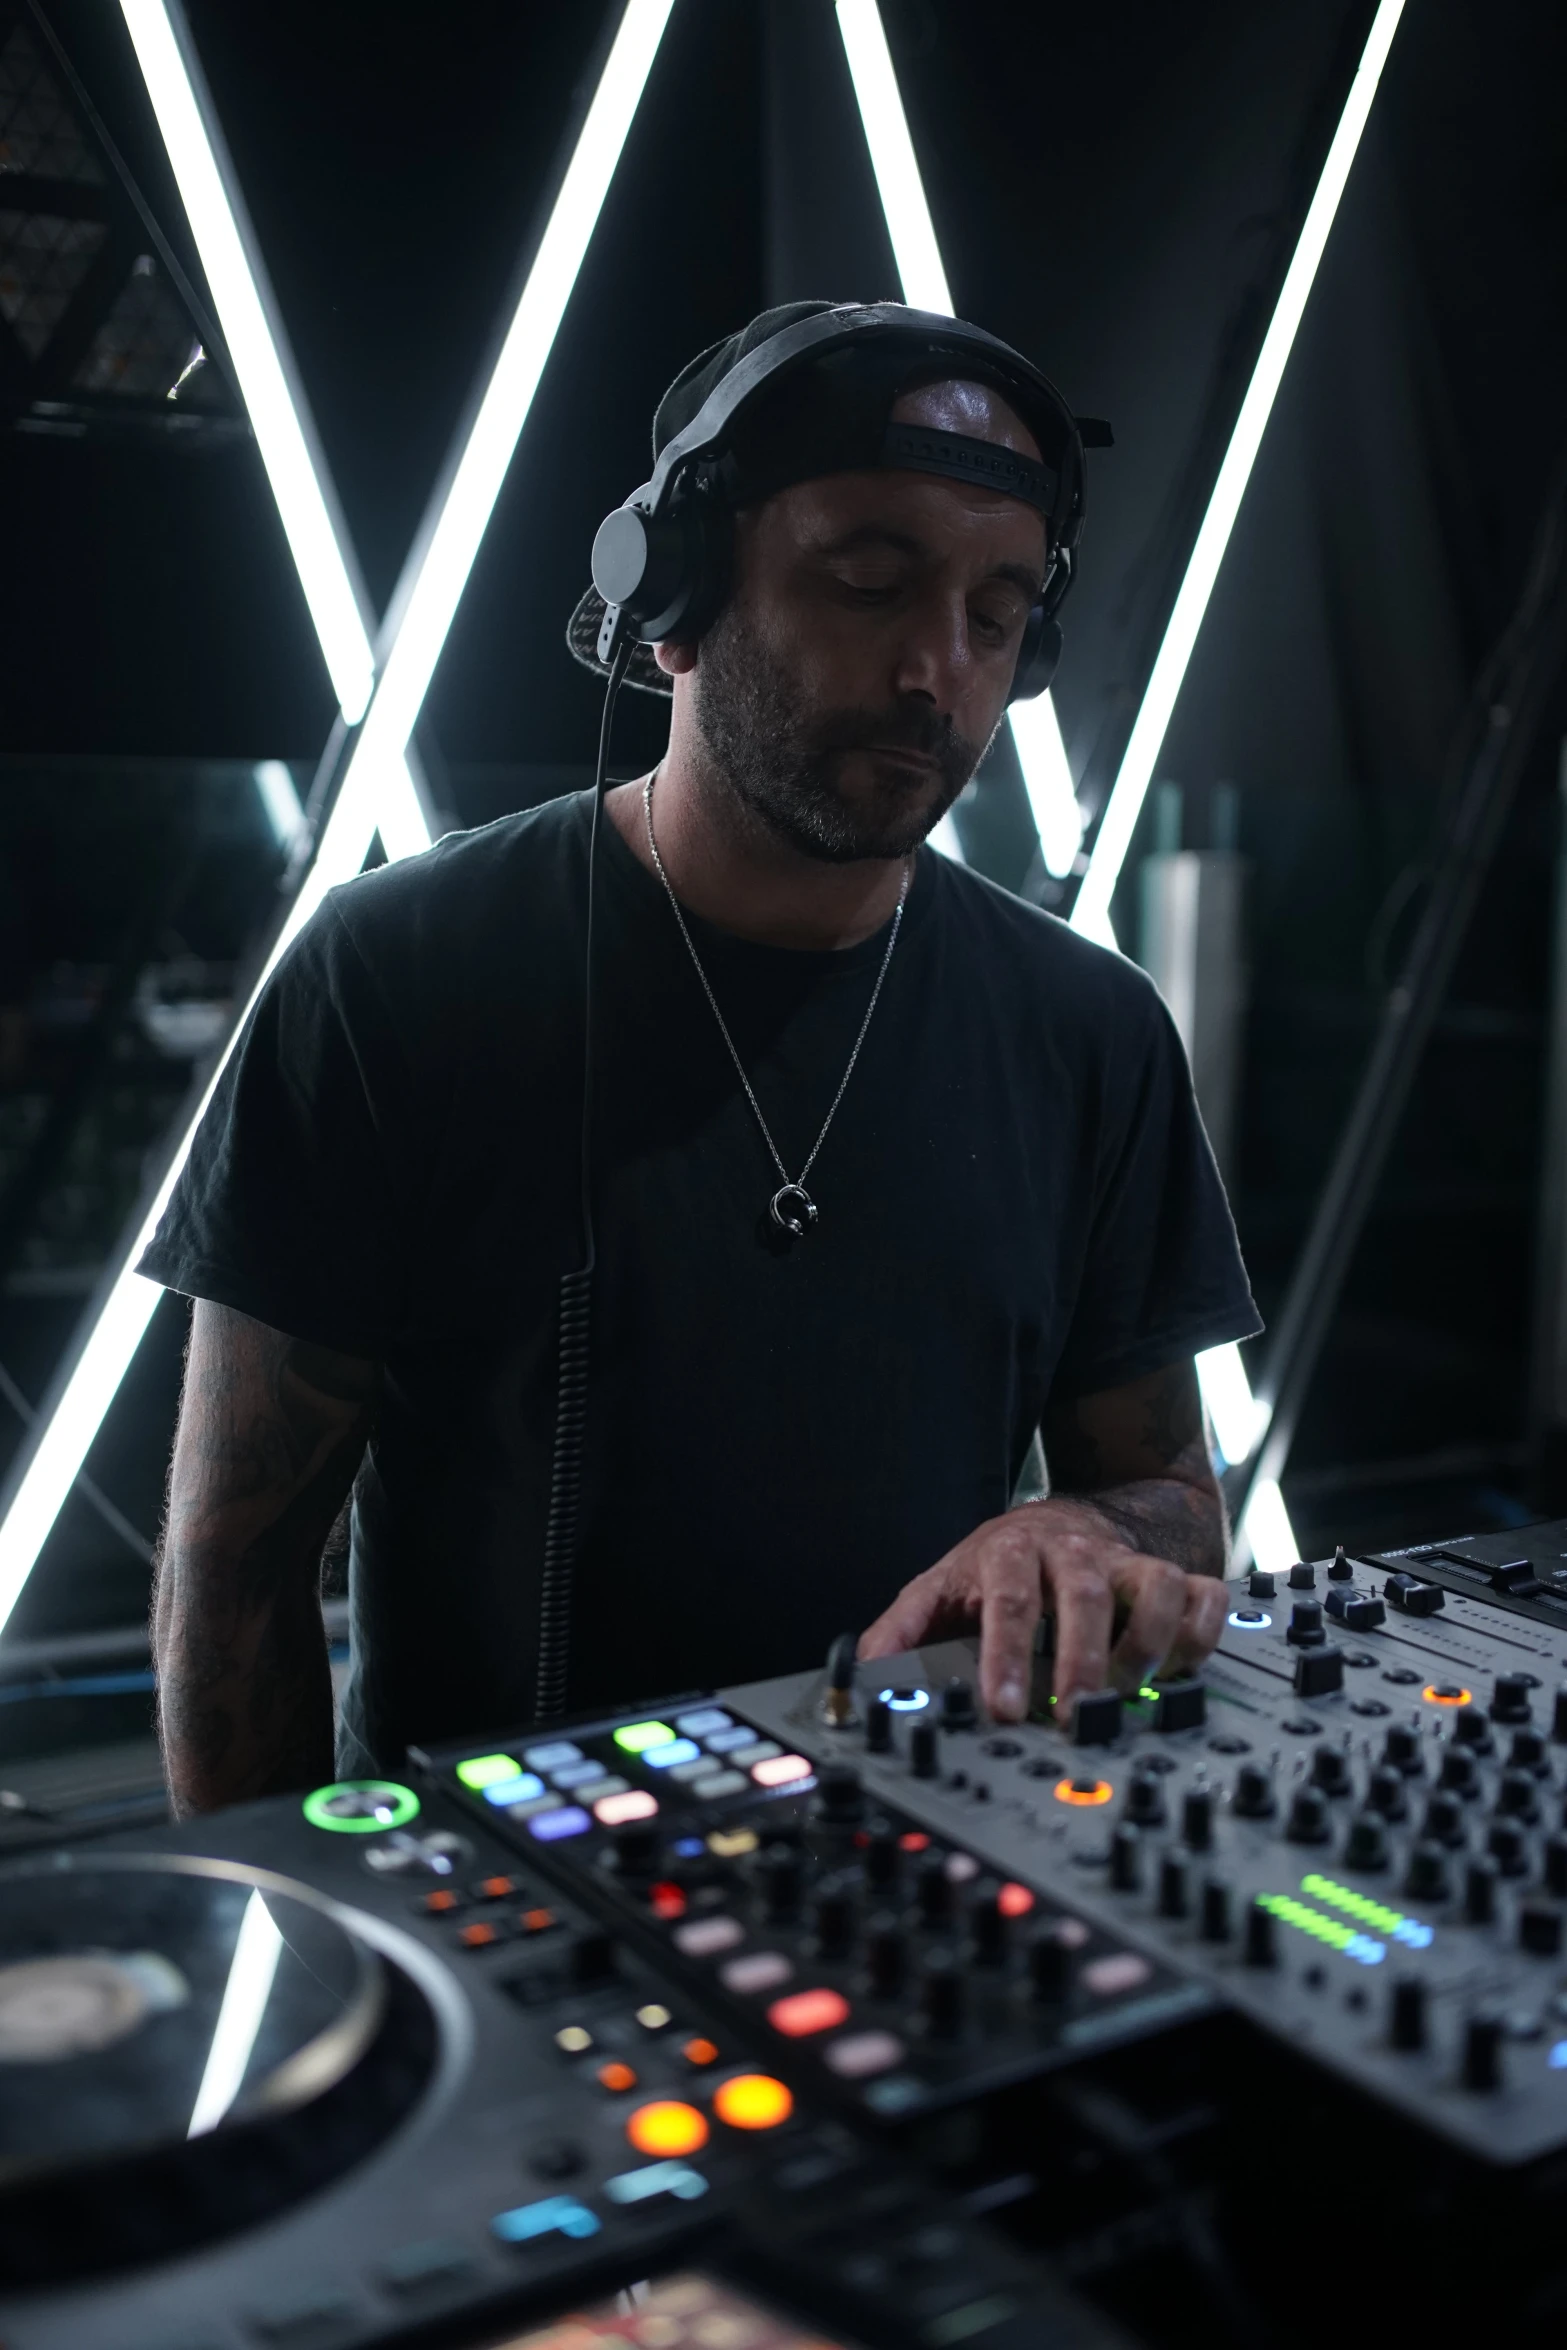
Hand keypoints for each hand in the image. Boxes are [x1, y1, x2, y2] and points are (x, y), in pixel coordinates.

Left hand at [857, 1497, 1227, 1723]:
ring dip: (1146, 1647)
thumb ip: (903, 1631)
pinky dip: (1201, 1633)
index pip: (1007, 1600)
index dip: (1007, 1656)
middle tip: (1072, 1717)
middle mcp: (1074, 1553)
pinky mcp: (1175, 1576)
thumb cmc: (1003, 1566)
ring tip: (1127, 1699)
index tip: (1005, 1708)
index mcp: (1010, 1553)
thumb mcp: (943, 1587)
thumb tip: (855, 1675)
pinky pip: (1204, 1596)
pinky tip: (1181, 1670)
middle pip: (1083, 1594)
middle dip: (1079, 1660)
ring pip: (1154, 1588)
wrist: (1073, 1518)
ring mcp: (1128, 1562)